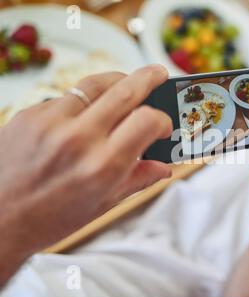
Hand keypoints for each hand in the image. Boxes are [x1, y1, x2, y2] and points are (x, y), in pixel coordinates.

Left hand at [0, 65, 171, 270]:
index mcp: (103, 166)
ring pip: (95, 84)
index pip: (147, 120)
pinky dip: (84, 101)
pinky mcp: (30, 114)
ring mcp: (51, 122)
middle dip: (149, 77)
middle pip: (125, 90)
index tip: (163, 126)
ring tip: (127, 84)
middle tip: (159, 73)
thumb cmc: (51, 218)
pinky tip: (86, 115)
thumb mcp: (103, 204)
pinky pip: (67, 97)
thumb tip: (164, 167)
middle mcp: (78, 139)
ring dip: (118, 81)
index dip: (162, 119)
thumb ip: (138, 179)